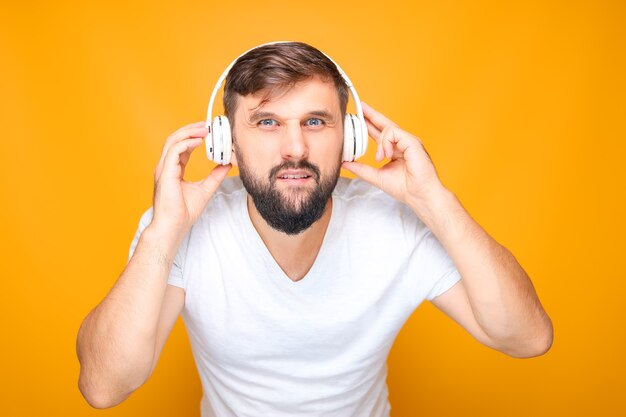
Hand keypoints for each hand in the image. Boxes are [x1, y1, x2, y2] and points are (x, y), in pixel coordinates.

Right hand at [151, 121, 231, 239]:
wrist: (173, 226)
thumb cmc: (184, 212)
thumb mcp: (205, 189)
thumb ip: (215, 176)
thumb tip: (227, 164)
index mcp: (173, 169)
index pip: (182, 146)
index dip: (194, 136)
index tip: (209, 131)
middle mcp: (166, 166)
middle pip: (176, 139)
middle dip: (191, 129)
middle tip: (208, 124)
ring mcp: (164, 168)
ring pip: (173, 141)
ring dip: (189, 132)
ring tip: (204, 128)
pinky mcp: (165, 173)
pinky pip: (174, 151)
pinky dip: (186, 143)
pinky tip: (199, 140)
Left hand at [342, 102, 445, 206]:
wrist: (419, 195)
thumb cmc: (404, 188)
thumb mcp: (376, 176)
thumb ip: (360, 168)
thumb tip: (344, 162)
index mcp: (395, 149)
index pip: (380, 132)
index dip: (369, 123)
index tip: (359, 115)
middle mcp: (402, 143)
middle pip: (385, 124)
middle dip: (372, 114)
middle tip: (360, 105)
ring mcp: (408, 141)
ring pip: (388, 128)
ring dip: (380, 142)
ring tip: (380, 157)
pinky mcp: (413, 142)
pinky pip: (395, 133)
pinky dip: (386, 143)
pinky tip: (386, 155)